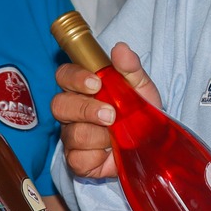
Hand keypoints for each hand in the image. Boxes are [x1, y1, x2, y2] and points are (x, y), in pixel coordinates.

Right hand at [53, 43, 161, 180]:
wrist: (151, 147)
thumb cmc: (139, 113)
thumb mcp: (141, 88)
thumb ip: (130, 68)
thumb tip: (120, 49)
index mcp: (83, 89)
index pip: (64, 75)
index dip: (75, 78)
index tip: (96, 83)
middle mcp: (72, 111)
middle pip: (59, 105)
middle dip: (85, 109)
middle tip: (110, 115)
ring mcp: (72, 136)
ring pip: (71, 133)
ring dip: (98, 135)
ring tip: (117, 136)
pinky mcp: (77, 161)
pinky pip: (76, 158)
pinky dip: (96, 156)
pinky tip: (109, 153)